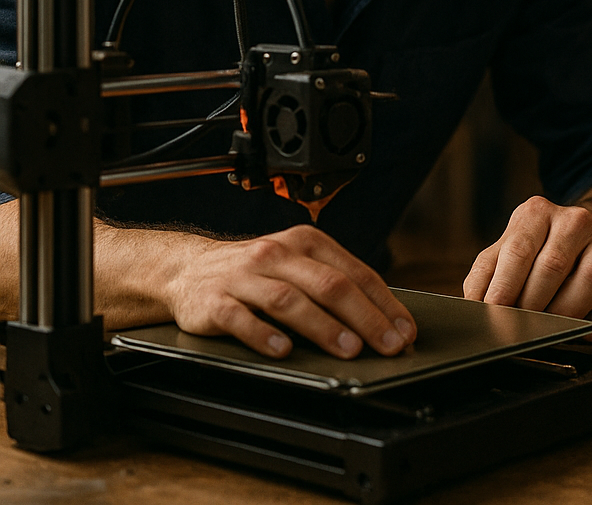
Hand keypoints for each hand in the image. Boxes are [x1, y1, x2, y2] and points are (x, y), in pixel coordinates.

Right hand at [164, 224, 416, 359]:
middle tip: (387, 345)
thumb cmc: (254, 272)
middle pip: (330, 285)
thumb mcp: (296, 265)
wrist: (185, 269)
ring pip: (290, 300)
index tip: (404, 331)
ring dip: (324, 327)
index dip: (384, 304)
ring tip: (349, 349)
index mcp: (306, 243)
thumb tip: (382, 320)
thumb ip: (332, 283)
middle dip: (365, 318)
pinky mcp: (214, 300)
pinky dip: (264, 335)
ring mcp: (244, 276)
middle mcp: (277, 255)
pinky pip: (241, 319)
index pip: (356, 273)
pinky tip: (284, 351)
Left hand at [463, 196, 591, 341]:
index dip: (504, 287)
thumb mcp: (502, 253)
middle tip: (517, 327)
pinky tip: (582, 331)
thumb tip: (475, 308)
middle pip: (553, 266)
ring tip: (547, 329)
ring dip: (565, 314)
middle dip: (532, 305)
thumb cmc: (532, 252)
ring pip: (590, 281)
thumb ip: (485, 277)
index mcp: (537, 212)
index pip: (519, 251)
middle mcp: (575, 221)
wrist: (578, 237)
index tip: (494, 313)